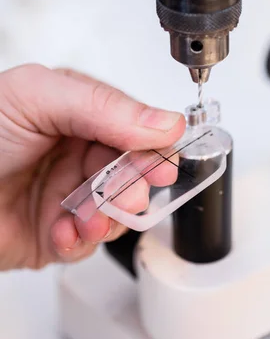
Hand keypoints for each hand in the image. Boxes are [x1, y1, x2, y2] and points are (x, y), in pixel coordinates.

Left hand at [0, 64, 184, 270]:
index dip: (153, 147)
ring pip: (117, 209)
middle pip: (132, 171)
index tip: (162, 161)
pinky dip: (80, 240)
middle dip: (133, 186)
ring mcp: (69, 193)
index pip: (135, 128)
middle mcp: (78, 152)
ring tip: (86, 218)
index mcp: (80, 113)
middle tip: (127, 194)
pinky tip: (63, 231)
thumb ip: (104, 107)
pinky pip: (88, 241)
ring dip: (108, 217)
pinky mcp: (56, 232)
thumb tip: (165, 122)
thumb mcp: (36, 97)